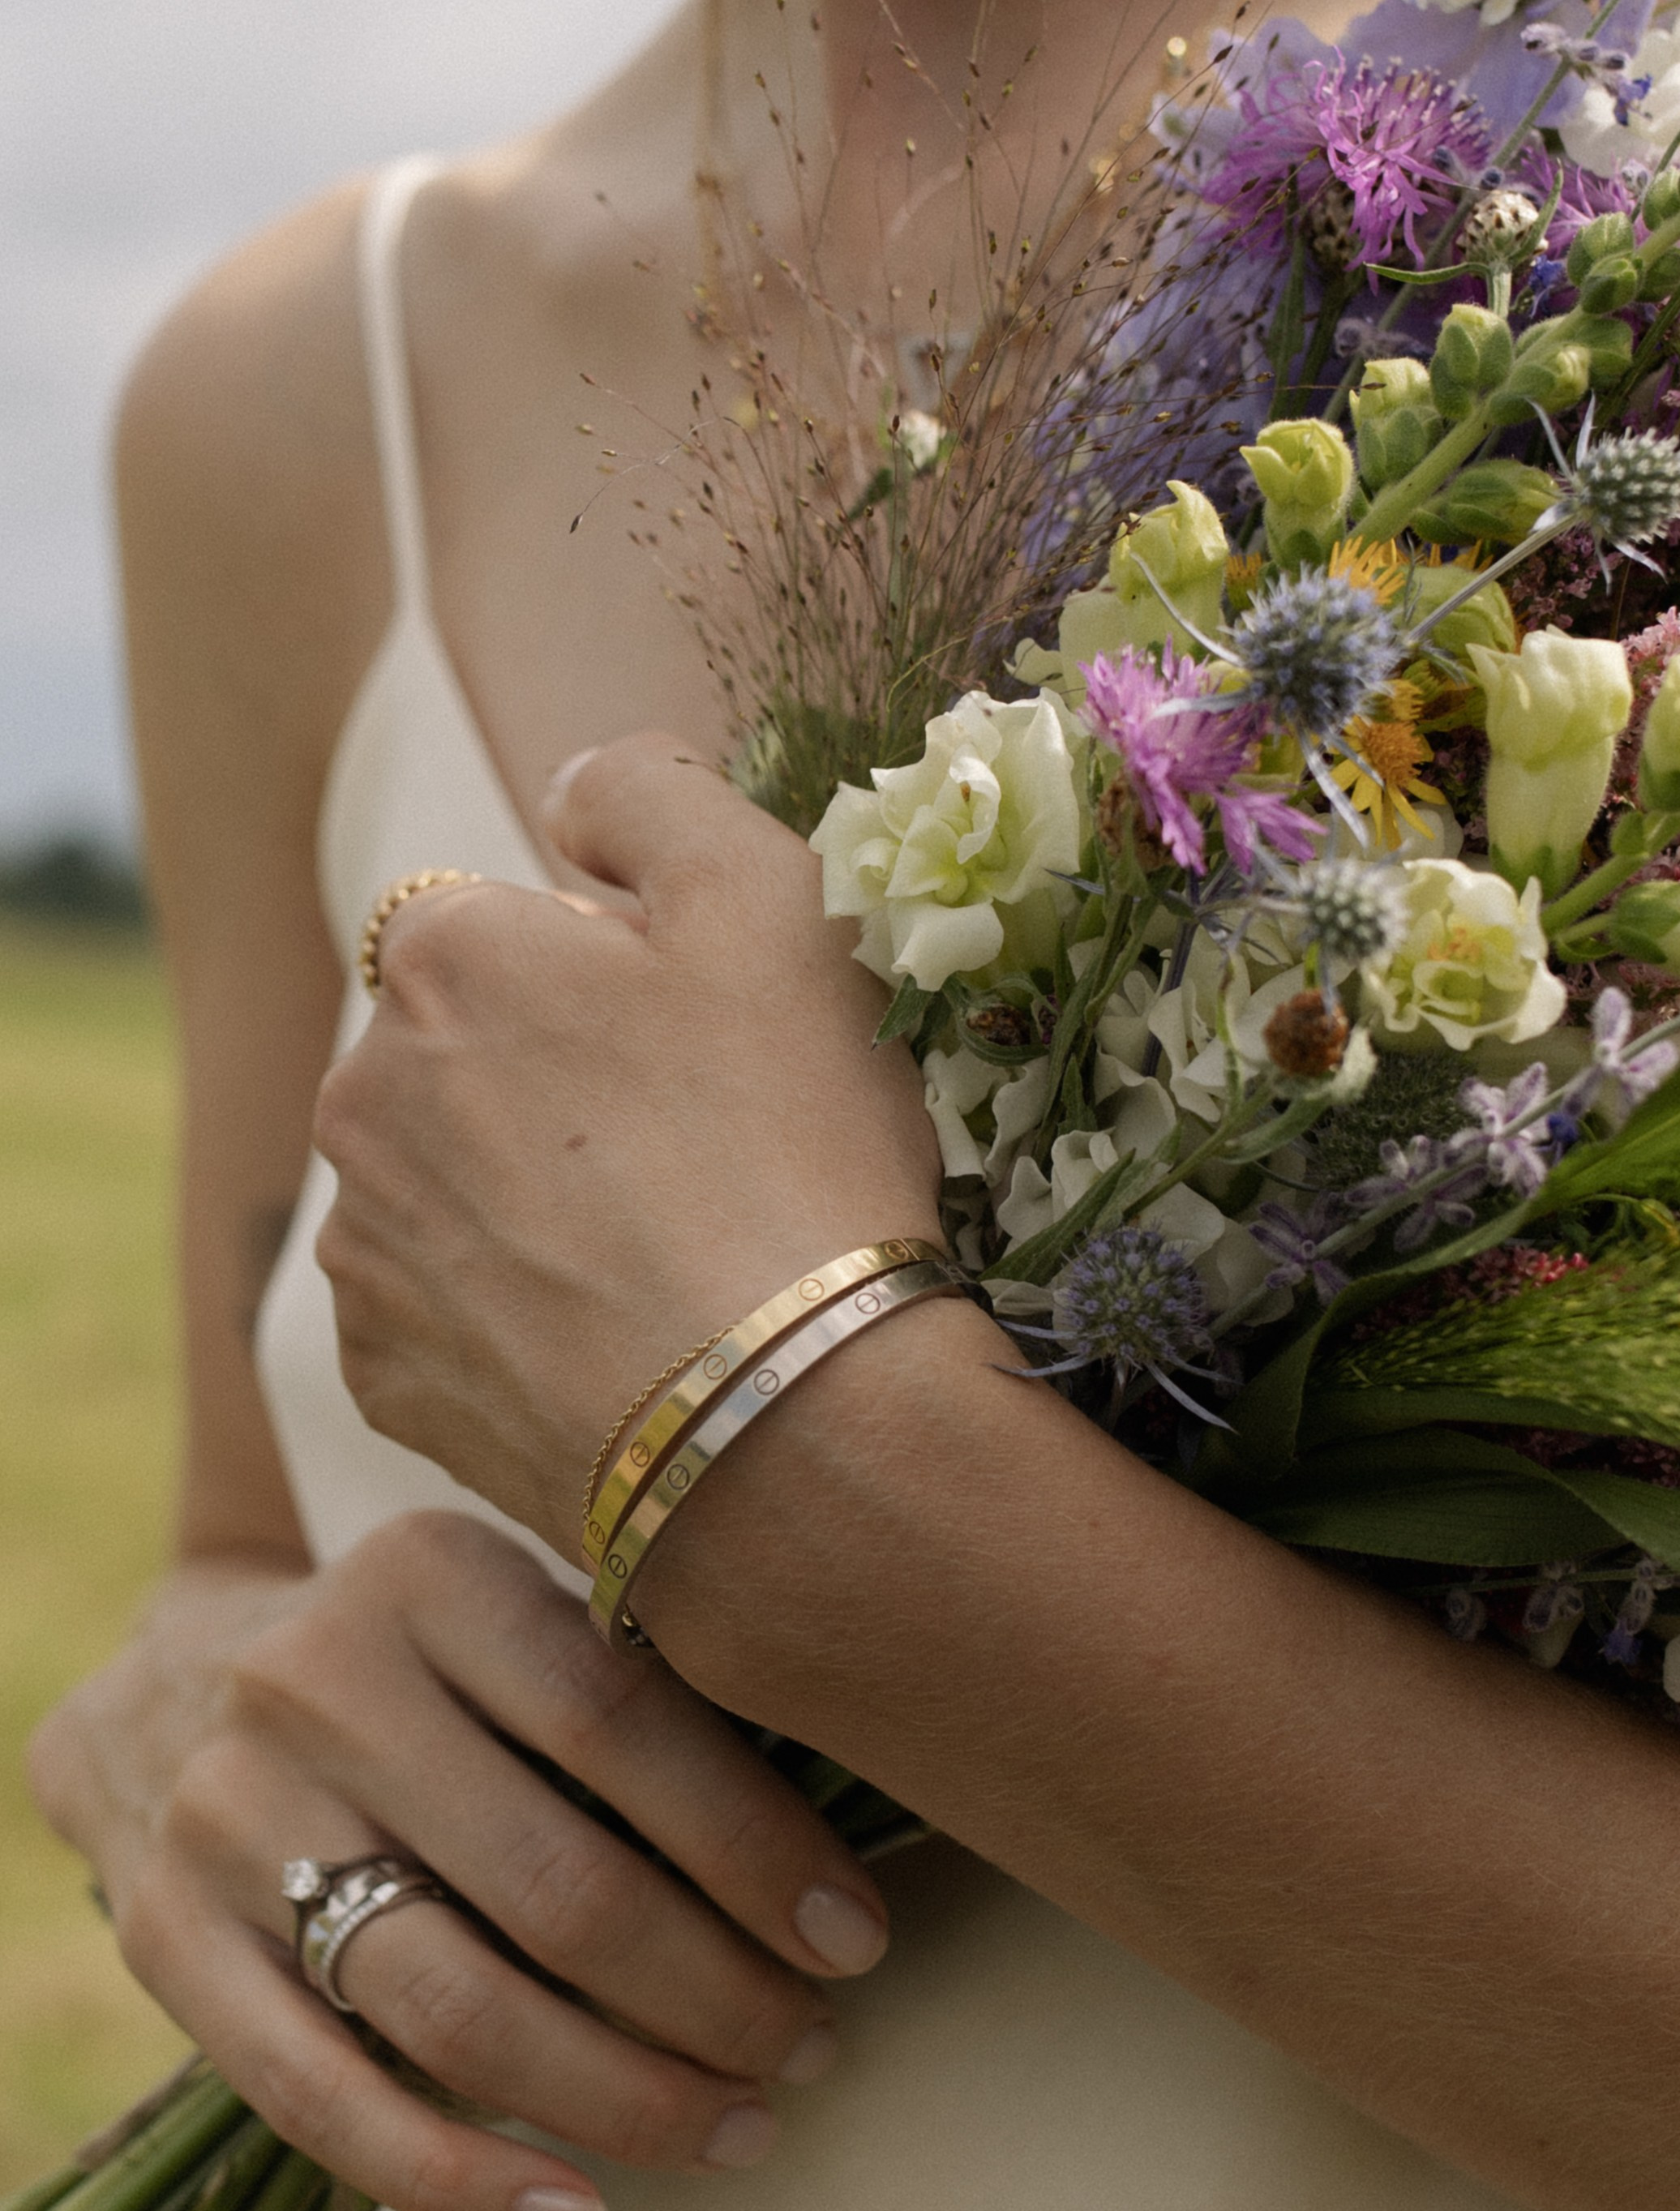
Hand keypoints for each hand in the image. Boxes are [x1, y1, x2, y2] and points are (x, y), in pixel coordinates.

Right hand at [28, 1514, 890, 2210]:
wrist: (178, 1685)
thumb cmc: (428, 1664)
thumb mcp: (517, 1615)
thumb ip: (643, 1684)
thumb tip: (832, 1859)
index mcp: (431, 1572)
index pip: (623, 1724)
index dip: (756, 1849)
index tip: (854, 1941)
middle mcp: (318, 1680)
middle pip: (556, 1885)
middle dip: (712, 1993)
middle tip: (808, 2047)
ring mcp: (232, 1815)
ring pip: (457, 2007)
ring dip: (621, 2094)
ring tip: (735, 2127)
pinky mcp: (169, 1941)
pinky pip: (323, 2100)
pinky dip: (462, 2180)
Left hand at [314, 732, 942, 1556]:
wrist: (782, 1421)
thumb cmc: (788, 1142)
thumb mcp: (771, 896)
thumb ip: (652, 793)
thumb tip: (572, 789)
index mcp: (442, 955)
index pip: (507, 921)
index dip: (614, 975)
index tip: (701, 1048)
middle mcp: (360, 1091)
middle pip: (465, 1051)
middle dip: (558, 1083)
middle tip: (697, 1153)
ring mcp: (365, 1244)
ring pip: (451, 1179)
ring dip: (529, 1196)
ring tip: (664, 1257)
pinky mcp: (386, 1376)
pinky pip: (447, 1308)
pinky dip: (516, 1313)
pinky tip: (619, 1338)